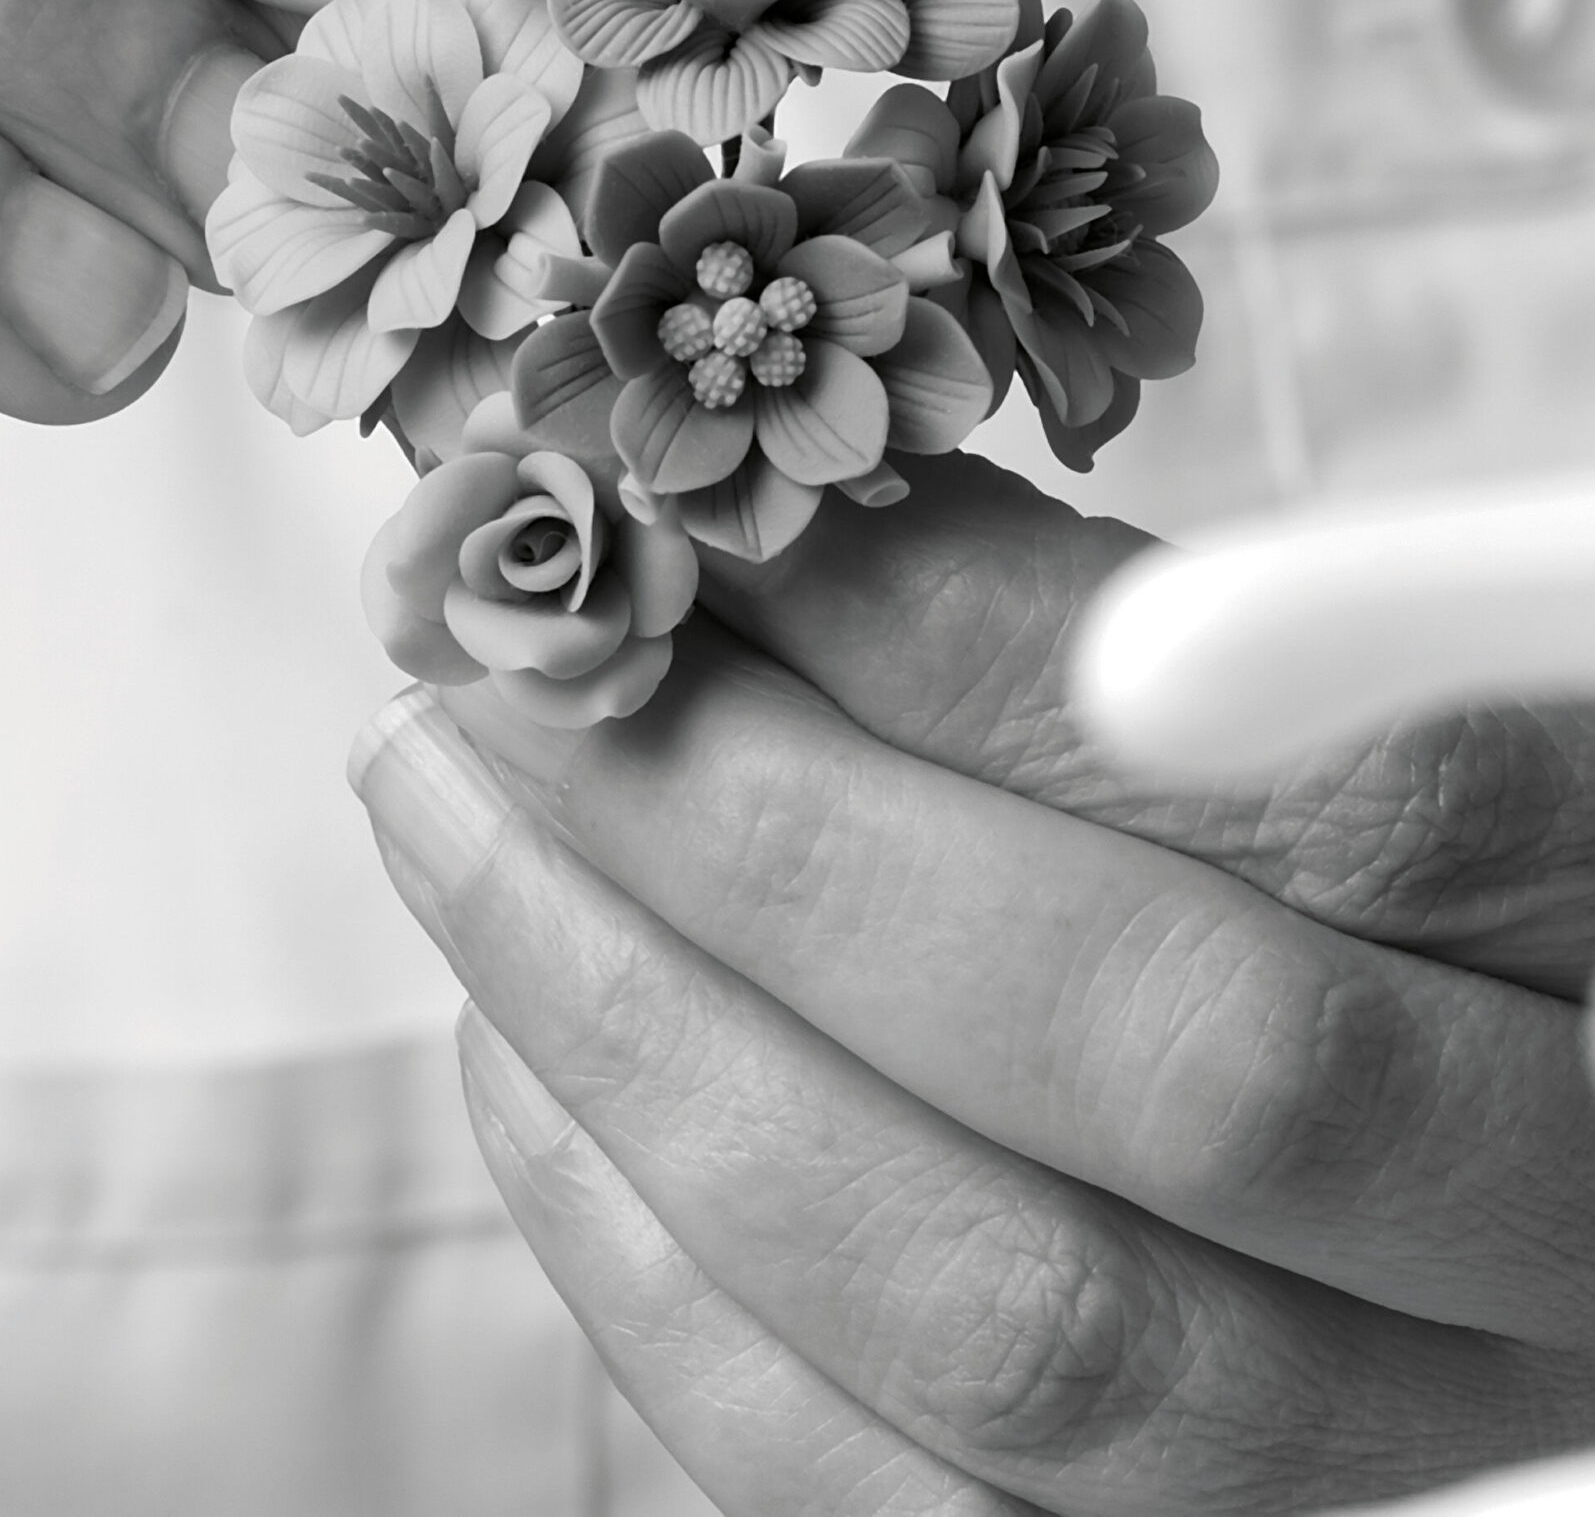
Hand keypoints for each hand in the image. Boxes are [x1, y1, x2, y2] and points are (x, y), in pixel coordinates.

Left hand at [354, 454, 1594, 1515]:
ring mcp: (1386, 1476)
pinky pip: (893, 1512)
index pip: (1365, 802)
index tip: (724, 510)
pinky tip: (519, 1069)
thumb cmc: (1459, 899)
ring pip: (1013, 1325)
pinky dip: (657, 1285)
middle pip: (1171, 1065)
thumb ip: (1248, 644)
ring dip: (653, 1038)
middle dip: (773, 833)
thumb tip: (830, 533)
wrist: (1505, 1196)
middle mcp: (1564, 1256)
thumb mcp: (1432, 722)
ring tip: (445, 808)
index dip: (1002, 640)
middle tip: (505, 656)